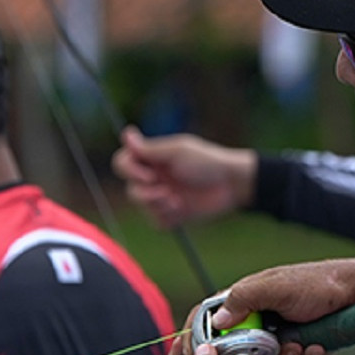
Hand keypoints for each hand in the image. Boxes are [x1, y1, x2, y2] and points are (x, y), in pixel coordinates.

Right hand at [112, 127, 257, 228]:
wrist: (231, 185)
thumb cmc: (207, 162)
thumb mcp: (178, 152)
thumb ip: (150, 149)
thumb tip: (126, 134)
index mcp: (152, 159)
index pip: (122, 163)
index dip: (129, 170)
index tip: (148, 173)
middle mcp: (154, 177)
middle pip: (131, 188)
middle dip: (145, 192)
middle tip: (165, 190)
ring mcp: (162, 196)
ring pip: (141, 206)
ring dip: (157, 204)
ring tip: (176, 200)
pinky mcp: (171, 214)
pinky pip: (156, 221)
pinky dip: (166, 216)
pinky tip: (181, 208)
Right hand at [210, 258, 354, 354]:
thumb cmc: (317, 281)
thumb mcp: (275, 287)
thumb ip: (243, 299)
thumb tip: (218, 319)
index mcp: (244, 299)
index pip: (210, 319)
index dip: (204, 338)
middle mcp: (257, 319)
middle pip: (237, 351)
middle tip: (272, 350)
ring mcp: (276, 335)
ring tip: (300, 345)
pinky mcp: (294, 348)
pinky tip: (314, 347)